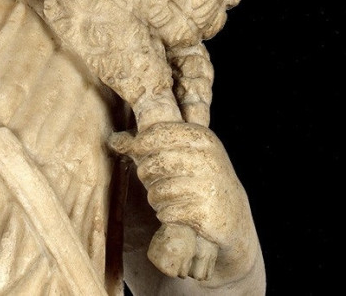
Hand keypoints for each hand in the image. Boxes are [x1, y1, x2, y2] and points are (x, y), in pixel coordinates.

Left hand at [110, 122, 254, 281]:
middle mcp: (207, 158)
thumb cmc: (197, 176)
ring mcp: (207, 185)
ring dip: (155, 196)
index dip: (141, 142)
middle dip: (146, 173)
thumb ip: (147, 144)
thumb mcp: (180, 152)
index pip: (159, 132)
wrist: (231, 213)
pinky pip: (166, 211)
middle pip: (154, 163)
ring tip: (166, 196)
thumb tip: (114, 139)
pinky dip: (165, 213)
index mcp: (202, 137)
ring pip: (158, 190)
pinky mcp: (204, 212)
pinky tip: (175, 211)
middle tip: (152, 179)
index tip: (137, 150)